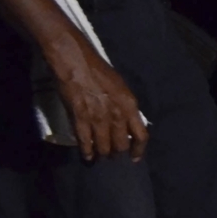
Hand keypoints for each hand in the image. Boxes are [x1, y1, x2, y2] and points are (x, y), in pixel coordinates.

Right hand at [48, 44, 148, 159]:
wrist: (74, 59)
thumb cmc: (98, 69)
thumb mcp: (121, 87)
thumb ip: (125, 106)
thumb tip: (126, 122)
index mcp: (130, 106)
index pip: (141, 136)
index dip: (138, 150)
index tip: (134, 158)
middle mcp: (117, 115)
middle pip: (121, 144)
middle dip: (118, 153)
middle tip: (113, 156)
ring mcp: (98, 118)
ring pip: (104, 146)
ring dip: (103, 154)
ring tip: (100, 157)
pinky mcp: (80, 117)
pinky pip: (85, 140)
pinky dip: (86, 151)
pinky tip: (87, 156)